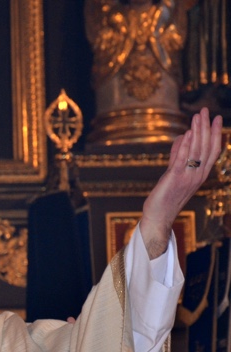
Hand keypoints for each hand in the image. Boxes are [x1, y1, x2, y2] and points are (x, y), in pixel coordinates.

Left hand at [140, 108, 223, 258]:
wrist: (159, 217)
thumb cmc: (166, 196)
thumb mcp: (174, 172)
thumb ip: (178, 155)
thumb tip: (183, 136)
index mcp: (200, 174)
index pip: (212, 151)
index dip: (215, 134)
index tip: (216, 118)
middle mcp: (198, 175)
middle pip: (206, 147)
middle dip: (206, 127)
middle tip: (206, 110)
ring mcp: (188, 177)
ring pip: (196, 150)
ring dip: (197, 131)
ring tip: (197, 116)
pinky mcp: (175, 178)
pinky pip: (182, 159)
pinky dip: (185, 145)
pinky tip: (187, 133)